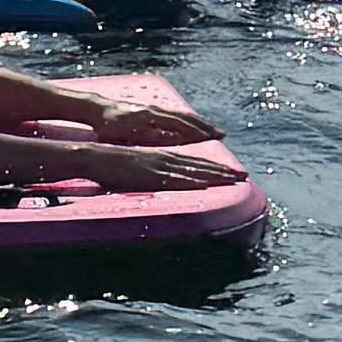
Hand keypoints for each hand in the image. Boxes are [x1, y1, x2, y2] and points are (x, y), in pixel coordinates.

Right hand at [81, 140, 231, 190]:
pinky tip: (204, 185)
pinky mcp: (150, 175)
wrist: (96, 157)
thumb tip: (168, 181)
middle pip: (200, 165)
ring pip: (193, 171)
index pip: (195, 162)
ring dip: (214, 176)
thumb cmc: (114, 164)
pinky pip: (175, 179)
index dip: (216, 167)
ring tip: (233, 179)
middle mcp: (166, 159)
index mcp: (164, 157)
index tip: (233, 172)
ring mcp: (159, 167)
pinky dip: (191, 181)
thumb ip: (155, 173)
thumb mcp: (140, 168)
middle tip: (244, 175)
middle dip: (223, 171)